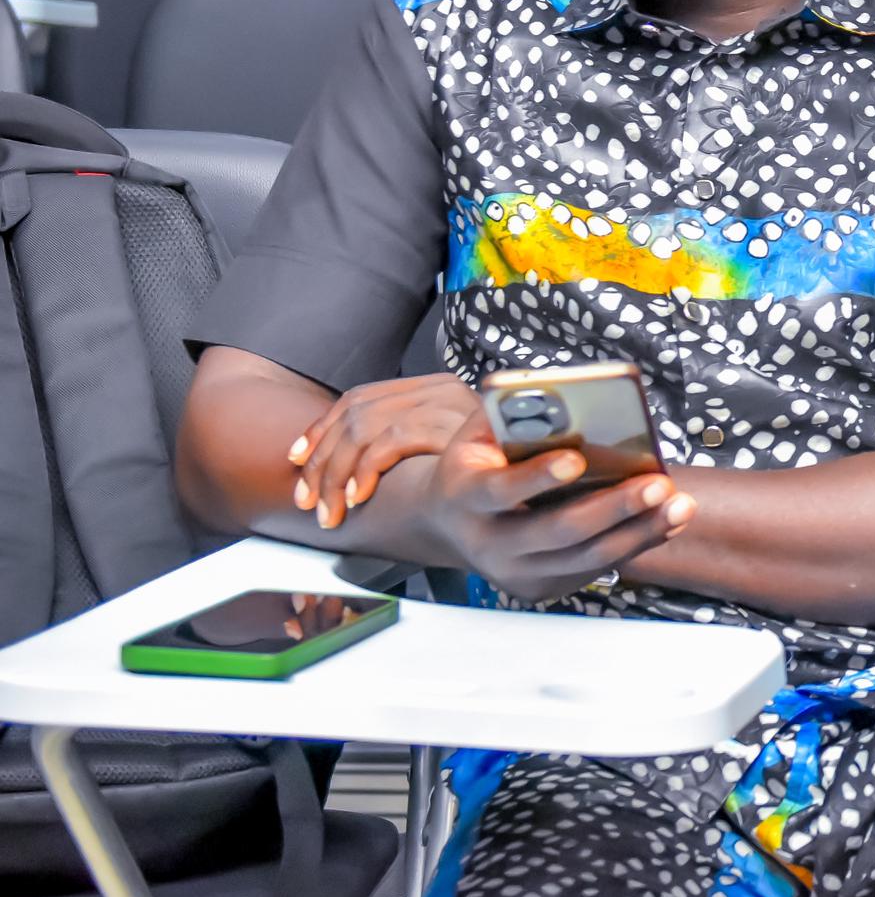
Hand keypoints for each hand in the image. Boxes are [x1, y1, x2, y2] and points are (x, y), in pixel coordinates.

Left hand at [289, 374, 484, 528]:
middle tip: (310, 502)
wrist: (557, 456)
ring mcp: (448, 403)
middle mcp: (437, 387)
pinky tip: (359, 494)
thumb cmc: (495, 467)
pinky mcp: (455, 423)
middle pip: (355, 415)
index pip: (357, 399)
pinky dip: (367, 469)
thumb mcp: (444, 451)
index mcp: (429, 387)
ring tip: (332, 509)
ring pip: (365, 428)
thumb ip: (406, 447)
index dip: (319, 431)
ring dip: (338, 474)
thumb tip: (344, 470)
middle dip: (322, 462)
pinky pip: (394, 440)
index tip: (296, 462)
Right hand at [422, 424, 694, 601]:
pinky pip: (596, 567)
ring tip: (680, 505)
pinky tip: (667, 520)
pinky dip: (637, 543)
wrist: (453, 522)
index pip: (500, 490)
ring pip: (586, 557)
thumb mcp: (480, 432)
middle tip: (657, 484)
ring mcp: (516, 571)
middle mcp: (487, 542)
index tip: (576, 459)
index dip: (537, 477)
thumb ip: (513, 414)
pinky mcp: (542, 587)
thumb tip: (564, 397)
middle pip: (558, 531)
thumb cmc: (480, 463)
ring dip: (639, 531)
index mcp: (465, 496)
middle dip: (613, 507)